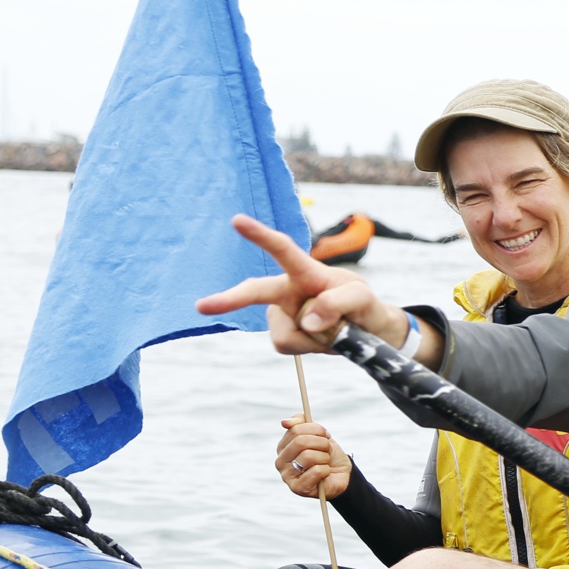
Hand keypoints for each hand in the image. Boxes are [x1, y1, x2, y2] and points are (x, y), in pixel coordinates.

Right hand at [196, 215, 414, 354]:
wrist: (368, 332)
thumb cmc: (363, 306)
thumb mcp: (363, 300)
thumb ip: (338, 304)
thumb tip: (305, 321)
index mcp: (307, 272)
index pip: (282, 250)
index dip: (260, 236)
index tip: (237, 220)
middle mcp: (287, 290)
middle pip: (255, 292)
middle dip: (229, 299)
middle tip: (201, 306)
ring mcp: (283, 313)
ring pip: (286, 333)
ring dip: (315, 338)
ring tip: (335, 330)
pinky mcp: (284, 335)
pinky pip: (289, 346)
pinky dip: (311, 348)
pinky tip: (324, 340)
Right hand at [275, 415, 350, 499]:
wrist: (342, 475)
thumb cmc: (327, 454)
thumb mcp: (318, 435)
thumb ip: (301, 423)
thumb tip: (284, 422)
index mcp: (283, 447)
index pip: (296, 429)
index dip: (316, 430)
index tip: (325, 435)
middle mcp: (280, 461)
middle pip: (300, 442)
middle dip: (322, 443)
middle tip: (327, 449)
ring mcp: (287, 476)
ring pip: (309, 456)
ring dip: (325, 458)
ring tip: (325, 463)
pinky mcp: (297, 488)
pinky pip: (316, 471)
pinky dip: (326, 470)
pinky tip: (325, 474)